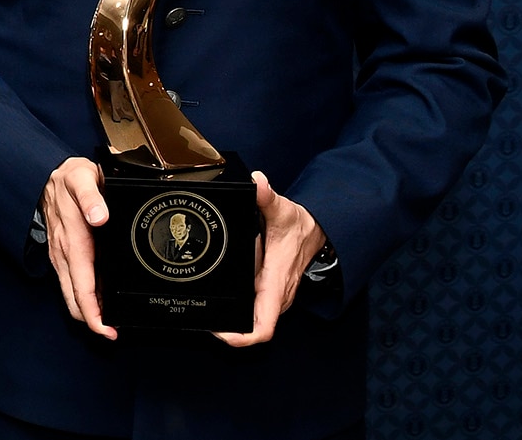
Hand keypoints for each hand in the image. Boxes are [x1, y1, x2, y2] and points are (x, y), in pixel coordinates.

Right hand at [42, 157, 115, 339]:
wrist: (46, 172)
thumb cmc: (68, 177)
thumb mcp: (82, 178)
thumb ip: (91, 196)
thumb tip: (99, 217)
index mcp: (73, 241)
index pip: (81, 288)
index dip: (93, 314)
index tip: (107, 330)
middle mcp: (64, 254)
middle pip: (74, 299)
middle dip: (91, 321)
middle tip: (112, 334)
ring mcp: (61, 255)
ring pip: (71, 293)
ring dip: (87, 310)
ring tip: (108, 322)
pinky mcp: (61, 252)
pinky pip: (71, 281)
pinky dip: (83, 295)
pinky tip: (98, 299)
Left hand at [213, 171, 326, 346]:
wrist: (320, 232)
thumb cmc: (302, 226)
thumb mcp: (283, 209)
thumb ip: (267, 197)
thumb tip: (257, 183)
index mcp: (276, 283)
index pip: (263, 326)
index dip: (242, 338)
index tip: (220, 334)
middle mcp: (276, 296)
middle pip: (251, 327)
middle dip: (227, 328)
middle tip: (201, 318)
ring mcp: (274, 297)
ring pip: (252, 319)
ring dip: (232, 318)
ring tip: (207, 307)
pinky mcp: (271, 294)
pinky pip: (253, 309)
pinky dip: (238, 307)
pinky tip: (220, 297)